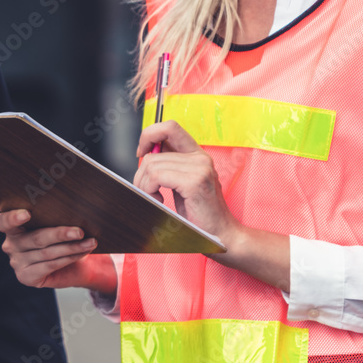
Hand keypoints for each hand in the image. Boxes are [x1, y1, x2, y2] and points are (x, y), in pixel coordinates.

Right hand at [0, 210, 115, 294]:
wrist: (73, 264)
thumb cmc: (62, 237)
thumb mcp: (56, 223)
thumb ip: (54, 216)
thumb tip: (72, 207)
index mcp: (11, 227)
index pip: (3, 221)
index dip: (13, 218)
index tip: (27, 213)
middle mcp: (10, 245)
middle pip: (35, 238)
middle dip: (60, 234)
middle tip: (80, 231)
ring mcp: (16, 262)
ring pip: (47, 253)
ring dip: (71, 247)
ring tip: (90, 242)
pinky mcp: (26, 277)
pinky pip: (50, 266)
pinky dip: (69, 258)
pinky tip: (82, 253)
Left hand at [135, 120, 290, 289]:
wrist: (221, 235)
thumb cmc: (199, 214)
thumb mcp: (181, 184)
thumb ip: (168, 166)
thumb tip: (144, 154)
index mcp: (197, 154)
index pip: (169, 126)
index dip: (150, 135)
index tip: (141, 154)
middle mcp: (200, 157)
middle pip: (153, 154)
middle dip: (141, 174)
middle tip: (146, 190)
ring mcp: (199, 168)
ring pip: (152, 165)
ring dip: (144, 185)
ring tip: (155, 198)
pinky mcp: (194, 182)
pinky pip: (156, 177)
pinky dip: (149, 190)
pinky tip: (159, 200)